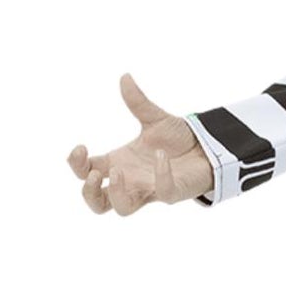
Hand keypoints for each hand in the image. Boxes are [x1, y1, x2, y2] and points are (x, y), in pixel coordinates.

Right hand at [67, 73, 213, 214]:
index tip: (81, 146)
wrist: (207, 149)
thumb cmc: (178, 140)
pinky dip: (160, 175)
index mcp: (120, 162)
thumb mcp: (155, 118)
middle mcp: (131, 181)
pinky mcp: (172, 192)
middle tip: (94, 173)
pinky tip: (160, 155)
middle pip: (98, 202)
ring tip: (117, 172)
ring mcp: (150, 189)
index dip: (78, 164)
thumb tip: (125, 77)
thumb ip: (138, 102)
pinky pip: (163, 192)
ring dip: (116, 193)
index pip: (87, 171)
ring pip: (123, 209)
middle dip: (89, 191)